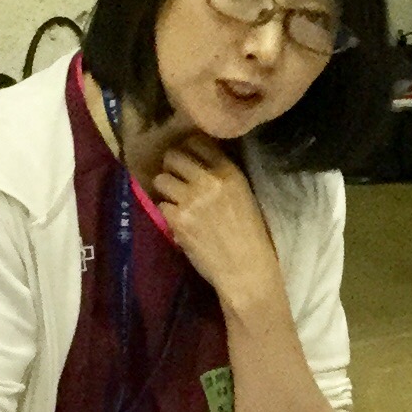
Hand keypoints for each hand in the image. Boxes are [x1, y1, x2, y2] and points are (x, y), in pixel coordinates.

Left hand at [145, 136, 284, 315]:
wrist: (246, 269)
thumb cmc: (250, 235)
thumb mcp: (243, 195)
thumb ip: (221, 177)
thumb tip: (195, 165)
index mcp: (230, 172)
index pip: (198, 142)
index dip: (188, 149)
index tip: (187, 160)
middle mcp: (209, 180)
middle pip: (174, 156)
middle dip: (171, 167)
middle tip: (176, 180)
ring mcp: (191, 199)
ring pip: (162, 179)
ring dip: (166, 190)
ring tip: (176, 202)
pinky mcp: (178, 219)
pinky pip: (161, 205)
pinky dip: (167, 213)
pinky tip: (179, 222)